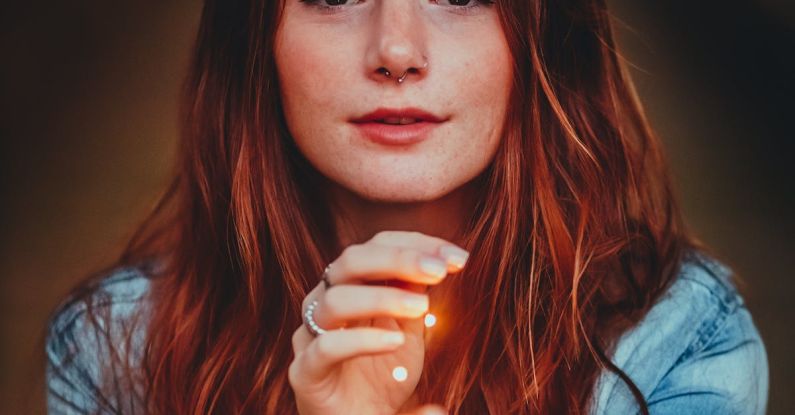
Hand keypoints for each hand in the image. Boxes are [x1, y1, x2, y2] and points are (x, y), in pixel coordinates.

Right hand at [288, 231, 468, 414]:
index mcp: (350, 287)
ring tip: (421, 307)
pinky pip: (326, 348)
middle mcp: (326, 304)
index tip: (458, 257)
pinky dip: (361, 340)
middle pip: (350, 261)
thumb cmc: (383, 374)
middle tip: (439, 270)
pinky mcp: (306, 373)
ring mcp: (311, 337)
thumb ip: (417, 296)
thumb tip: (444, 259)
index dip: (415, 244)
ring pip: (335, 300)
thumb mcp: (409, 330)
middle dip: (398, 259)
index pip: (376, 246)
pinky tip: (395, 342)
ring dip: (383, 298)